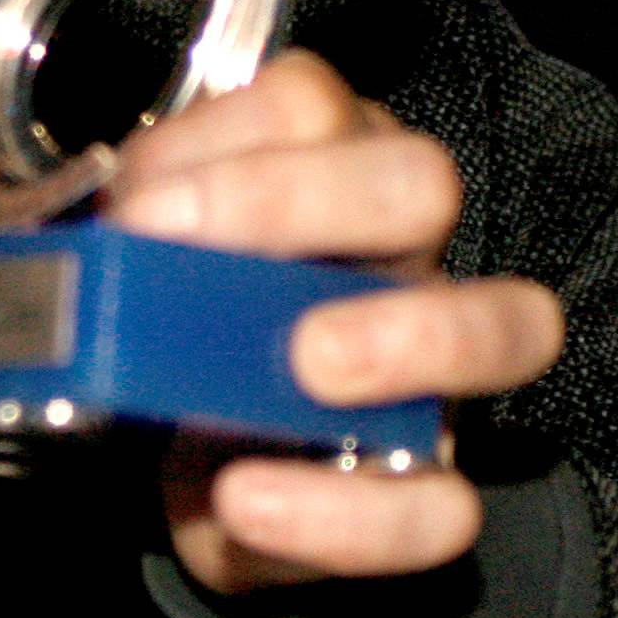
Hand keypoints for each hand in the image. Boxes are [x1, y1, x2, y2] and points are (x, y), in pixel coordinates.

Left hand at [104, 49, 564, 596]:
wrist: (157, 457)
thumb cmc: (155, 324)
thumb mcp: (125, 263)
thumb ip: (118, 228)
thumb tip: (104, 226)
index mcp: (314, 166)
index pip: (308, 105)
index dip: (224, 142)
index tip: (139, 207)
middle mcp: (394, 247)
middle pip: (419, 179)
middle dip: (313, 207)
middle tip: (211, 268)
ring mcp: (433, 366)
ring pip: (512, 321)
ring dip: (409, 335)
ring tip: (308, 367)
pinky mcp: (425, 487)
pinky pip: (440, 507)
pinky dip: (340, 513)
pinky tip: (244, 499)